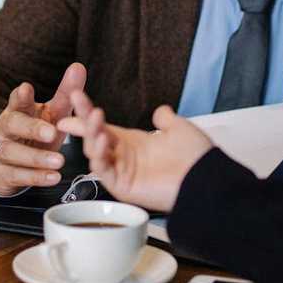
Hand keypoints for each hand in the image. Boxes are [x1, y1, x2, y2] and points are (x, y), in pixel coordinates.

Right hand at [0, 63, 86, 194]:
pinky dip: (35, 177)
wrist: (10, 165)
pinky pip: (17, 175)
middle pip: (13, 124)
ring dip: (36, 158)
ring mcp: (0, 151)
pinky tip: (53, 177)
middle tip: (52, 133)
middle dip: (32, 128)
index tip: (27, 89)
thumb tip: (79, 67)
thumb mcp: (51, 114)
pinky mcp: (2, 173)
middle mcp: (5, 128)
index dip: (21, 96)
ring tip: (59, 160)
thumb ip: (66, 93)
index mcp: (18, 110)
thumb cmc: (35, 134)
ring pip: (12, 153)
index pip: (16, 100)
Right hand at [57, 90, 211, 211]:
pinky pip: (103, 171)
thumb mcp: (179, 129)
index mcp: (134, 143)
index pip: (104, 125)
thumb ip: (166, 119)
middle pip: (94, 136)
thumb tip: (161, 111)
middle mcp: (125, 157)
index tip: (76, 97)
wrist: (206, 179)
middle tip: (76, 104)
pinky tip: (102, 139)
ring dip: (91, 134)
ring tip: (95, 118)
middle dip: (83, 120)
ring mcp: (122, 172)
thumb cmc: (196, 158)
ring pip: (95, 152)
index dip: (88, 112)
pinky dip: (98, 155)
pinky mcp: (122, 186)